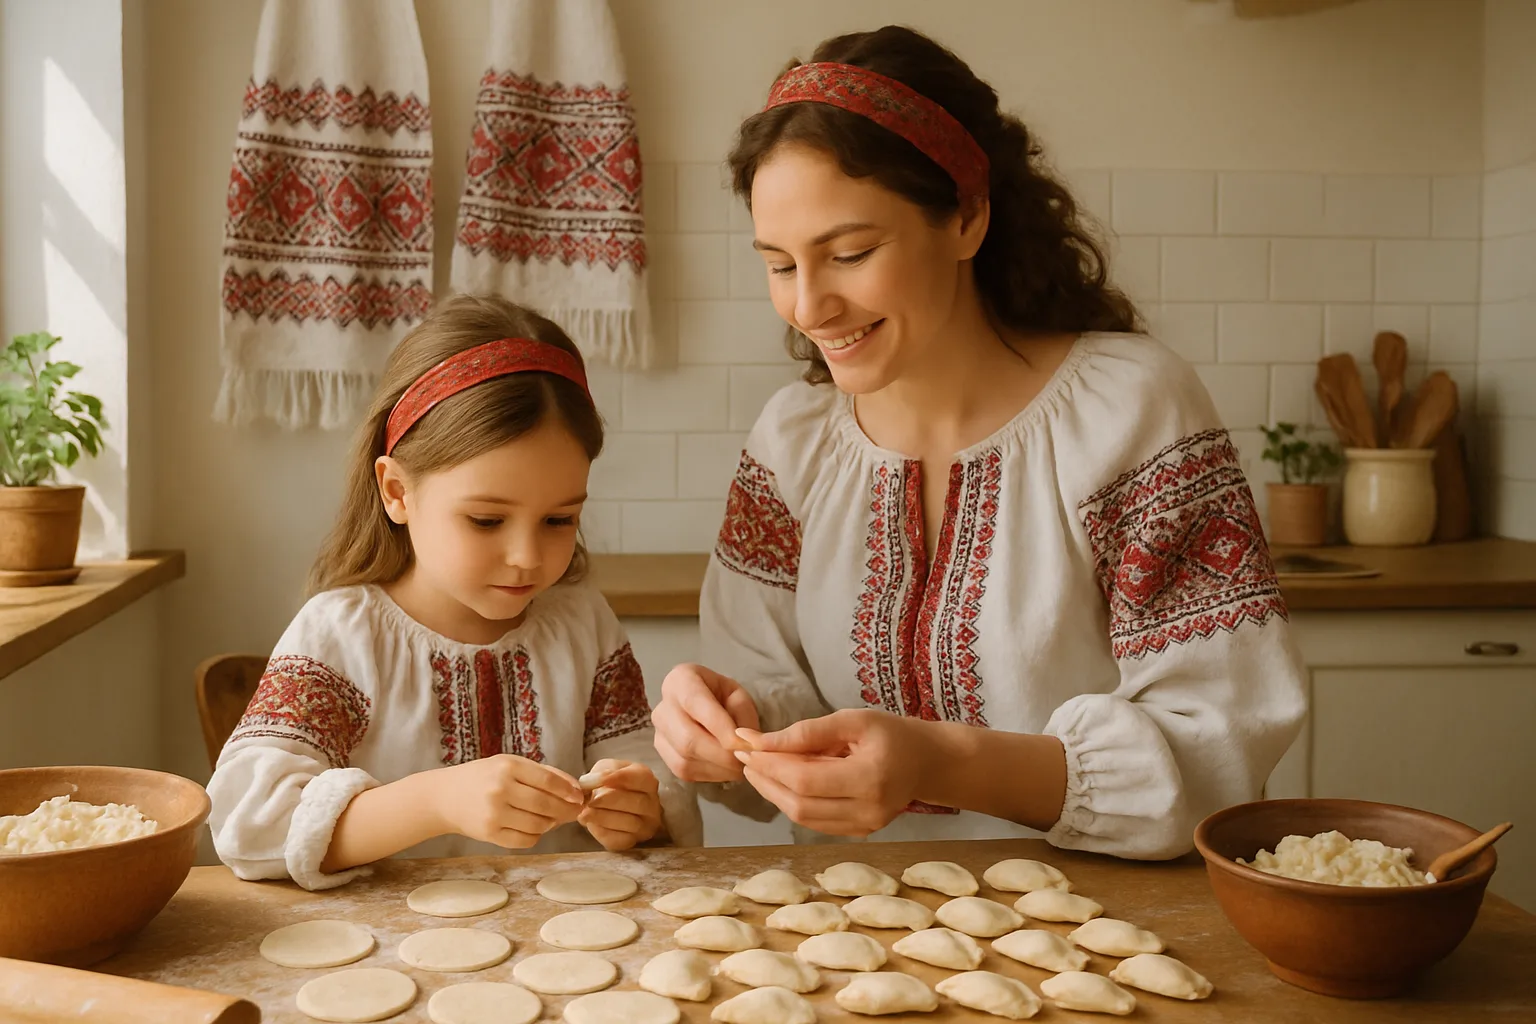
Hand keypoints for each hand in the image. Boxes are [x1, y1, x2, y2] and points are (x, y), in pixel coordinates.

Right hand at [433, 754, 583, 848]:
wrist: (445, 797)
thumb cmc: (484, 777)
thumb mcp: (510, 765)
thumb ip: (543, 773)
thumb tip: (576, 788)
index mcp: (508, 767)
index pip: (548, 781)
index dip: (568, 791)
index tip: (580, 797)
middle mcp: (500, 789)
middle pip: (546, 805)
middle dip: (566, 810)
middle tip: (575, 812)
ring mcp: (494, 814)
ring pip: (538, 825)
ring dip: (551, 824)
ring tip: (552, 818)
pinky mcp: (489, 834)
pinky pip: (525, 840)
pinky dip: (535, 835)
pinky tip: (534, 827)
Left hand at [577, 759, 662, 850]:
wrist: (608, 805)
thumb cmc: (610, 784)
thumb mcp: (607, 768)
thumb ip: (600, 772)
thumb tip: (588, 783)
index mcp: (648, 781)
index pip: (637, 778)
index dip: (612, 779)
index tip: (589, 781)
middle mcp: (652, 805)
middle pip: (636, 802)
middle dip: (607, 800)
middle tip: (588, 800)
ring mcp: (645, 826)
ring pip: (628, 823)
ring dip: (602, 817)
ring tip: (584, 813)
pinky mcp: (632, 842)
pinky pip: (619, 840)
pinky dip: (601, 832)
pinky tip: (591, 824)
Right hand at [651, 663, 760, 782]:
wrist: (708, 707)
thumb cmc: (724, 698)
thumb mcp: (739, 696)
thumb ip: (742, 715)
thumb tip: (742, 744)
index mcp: (680, 680)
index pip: (695, 703)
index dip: (720, 726)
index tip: (742, 744)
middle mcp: (663, 706)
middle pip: (687, 738)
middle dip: (721, 754)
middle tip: (746, 759)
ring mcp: (659, 733)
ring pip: (685, 758)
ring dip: (718, 767)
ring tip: (740, 764)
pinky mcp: (663, 755)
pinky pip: (684, 771)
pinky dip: (710, 774)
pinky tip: (725, 768)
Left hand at [736, 709, 927, 836]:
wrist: (929, 763)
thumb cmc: (893, 734)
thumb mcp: (853, 720)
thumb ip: (807, 732)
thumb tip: (760, 742)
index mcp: (870, 778)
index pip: (805, 780)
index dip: (770, 765)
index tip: (745, 746)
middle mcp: (868, 811)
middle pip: (799, 804)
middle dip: (766, 781)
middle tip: (746, 757)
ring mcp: (865, 828)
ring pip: (803, 818)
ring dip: (774, 793)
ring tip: (759, 768)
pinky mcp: (860, 833)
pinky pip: (815, 822)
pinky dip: (793, 802)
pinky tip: (782, 782)